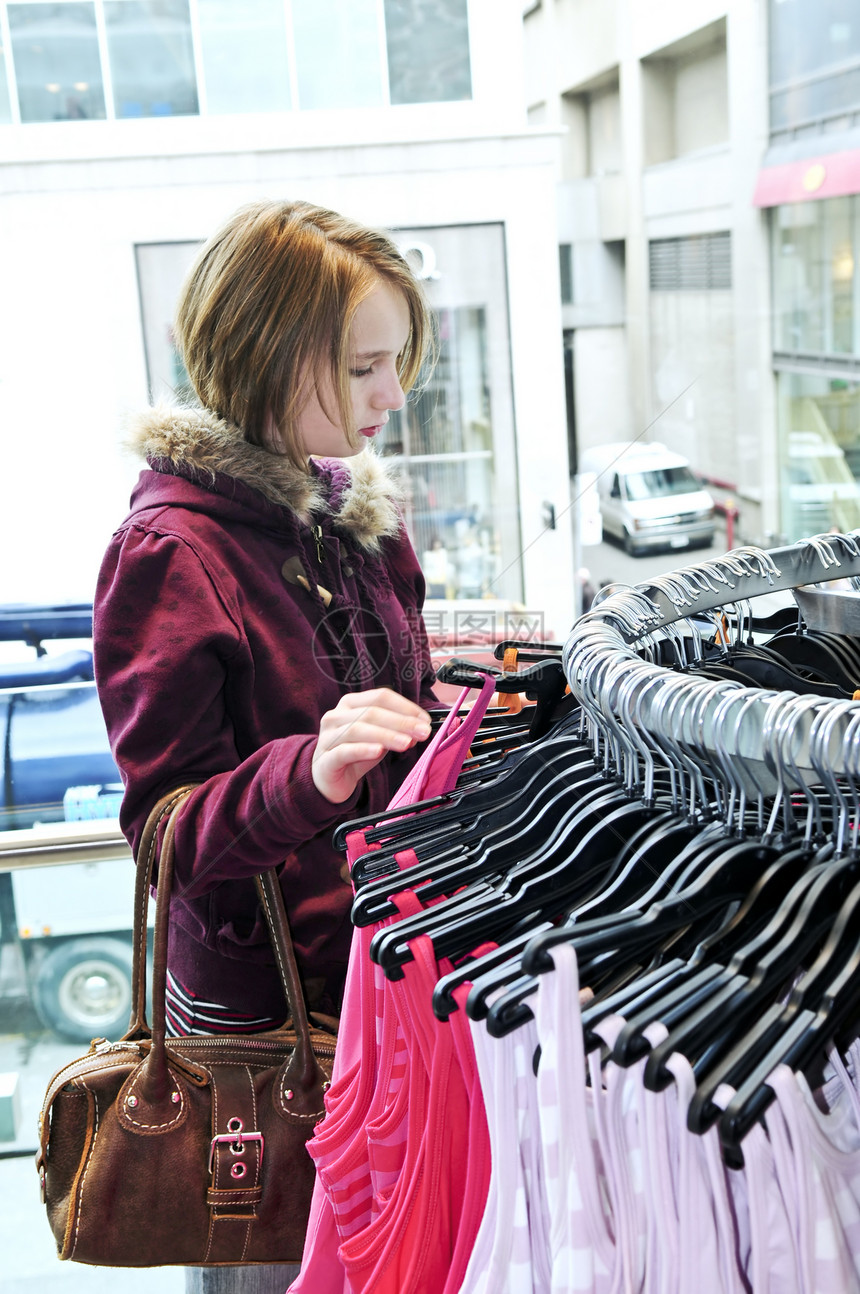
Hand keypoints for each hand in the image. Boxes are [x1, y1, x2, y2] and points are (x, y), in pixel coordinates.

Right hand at [311, 688, 431, 803]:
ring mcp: (328, 737)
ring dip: (386, 735)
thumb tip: (421, 727)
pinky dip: (363, 750)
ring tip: (407, 743)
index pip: (380, 697)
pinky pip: (344, 751)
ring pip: (358, 730)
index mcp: (351, 703)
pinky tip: (378, 751)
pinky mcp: (325, 759)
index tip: (425, 720)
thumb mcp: (380, 738)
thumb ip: (397, 730)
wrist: (330, 779)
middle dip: (401, 722)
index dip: (405, 707)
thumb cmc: (356, 753)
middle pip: (371, 712)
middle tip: (422, 732)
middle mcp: (336, 716)